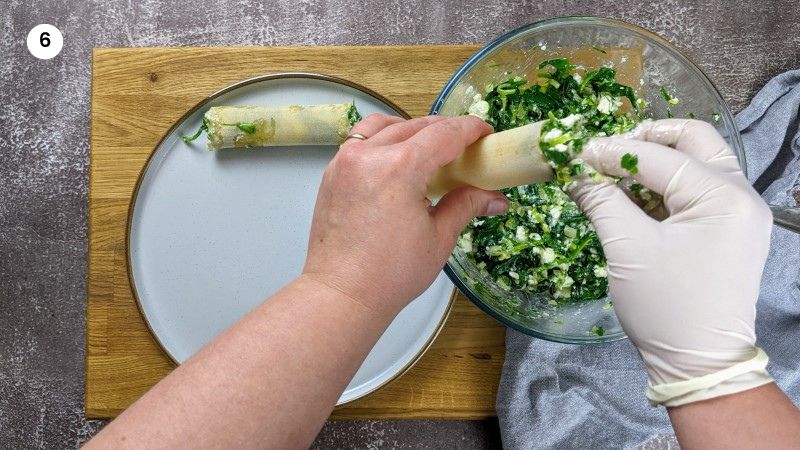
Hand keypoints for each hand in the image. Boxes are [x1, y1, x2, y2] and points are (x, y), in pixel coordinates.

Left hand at [303, 114, 508, 317]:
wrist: (342, 294)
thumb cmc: (387, 274)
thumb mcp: (439, 238)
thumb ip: (466, 205)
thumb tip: (494, 198)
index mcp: (399, 168)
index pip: (443, 134)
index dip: (469, 130)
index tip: (484, 132)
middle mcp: (368, 156)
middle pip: (414, 126)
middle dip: (443, 130)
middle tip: (465, 145)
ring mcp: (345, 163)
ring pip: (384, 126)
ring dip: (410, 129)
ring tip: (429, 146)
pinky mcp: (333, 174)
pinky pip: (360, 141)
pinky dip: (382, 139)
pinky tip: (396, 157)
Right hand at [571, 119, 773, 405]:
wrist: (700, 363)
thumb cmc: (666, 306)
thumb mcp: (627, 249)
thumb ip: (600, 199)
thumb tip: (575, 170)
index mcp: (723, 196)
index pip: (660, 156)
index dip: (612, 151)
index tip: (576, 152)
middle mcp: (741, 195)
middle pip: (693, 141)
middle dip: (646, 141)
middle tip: (607, 153)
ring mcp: (739, 212)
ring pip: (696, 162)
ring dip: (655, 163)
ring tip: (614, 176)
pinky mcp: (730, 229)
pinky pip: (697, 190)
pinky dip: (664, 187)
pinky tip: (633, 199)